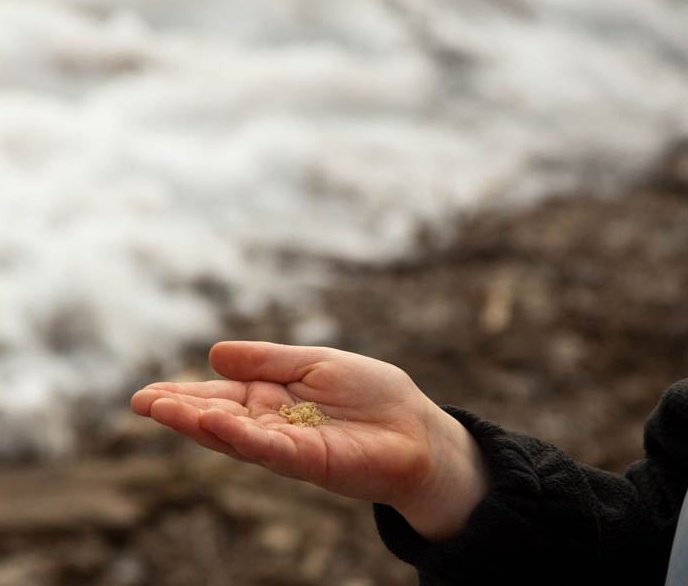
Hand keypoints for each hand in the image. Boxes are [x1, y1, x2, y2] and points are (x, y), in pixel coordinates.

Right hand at [131, 342, 486, 539]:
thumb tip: (214, 354)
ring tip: (161, 409)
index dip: (185, 395)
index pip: (220, 397)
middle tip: (139, 402)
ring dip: (197, 424)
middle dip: (179, 411)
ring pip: (235, 436)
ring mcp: (288, 446)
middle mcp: (272, 426)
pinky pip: (270, 447)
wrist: (418, 429)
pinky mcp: (310, 461)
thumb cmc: (373, 395)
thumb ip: (269, 361)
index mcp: (271, 399)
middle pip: (218, 419)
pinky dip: (241, 435)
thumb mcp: (316, 363)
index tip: (148, 393)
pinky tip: (214, 422)